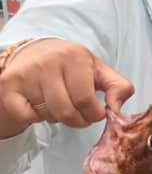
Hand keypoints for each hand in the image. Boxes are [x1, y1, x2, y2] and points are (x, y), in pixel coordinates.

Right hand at [0, 39, 133, 138]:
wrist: (34, 53)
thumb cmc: (71, 66)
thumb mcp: (99, 71)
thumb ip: (118, 87)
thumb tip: (117, 109)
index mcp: (74, 57)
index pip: (86, 99)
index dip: (94, 114)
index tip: (96, 113)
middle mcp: (47, 62)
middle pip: (66, 111)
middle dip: (78, 120)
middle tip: (80, 115)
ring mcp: (25, 74)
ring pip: (48, 115)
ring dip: (58, 118)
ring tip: (60, 104)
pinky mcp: (7, 86)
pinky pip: (27, 117)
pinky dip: (36, 117)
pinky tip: (40, 104)